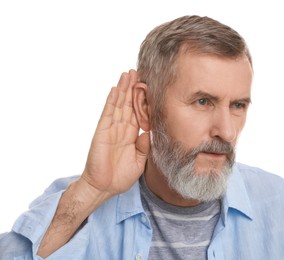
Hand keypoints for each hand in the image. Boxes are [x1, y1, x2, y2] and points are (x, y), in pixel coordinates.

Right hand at [81, 69, 149, 196]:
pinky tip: (115, 90)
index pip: (138, 113)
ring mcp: (111, 129)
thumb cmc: (120, 176)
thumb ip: (145, 146)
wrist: (104, 188)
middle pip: (128, 104)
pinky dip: (111, 101)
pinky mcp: (102, 132)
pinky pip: (107, 114)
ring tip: (128, 74)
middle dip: (133, 88)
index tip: (149, 86)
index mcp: (130, 135)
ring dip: (123, 89)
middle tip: (138, 71)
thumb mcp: (140, 160)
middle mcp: (121, 128)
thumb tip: (149, 132)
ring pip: (118, 105)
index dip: (142, 100)